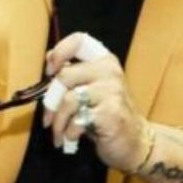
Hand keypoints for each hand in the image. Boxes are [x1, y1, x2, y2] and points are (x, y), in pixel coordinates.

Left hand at [42, 32, 150, 172]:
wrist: (134, 142)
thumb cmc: (107, 115)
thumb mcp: (91, 90)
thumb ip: (74, 73)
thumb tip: (50, 58)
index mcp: (104, 61)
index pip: (79, 40)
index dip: (60, 52)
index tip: (50, 71)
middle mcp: (109, 72)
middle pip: (65, 76)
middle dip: (50, 101)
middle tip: (48, 118)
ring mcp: (112, 91)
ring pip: (68, 100)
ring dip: (58, 122)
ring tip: (59, 133)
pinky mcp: (111, 113)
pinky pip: (77, 120)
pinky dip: (70, 132)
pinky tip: (72, 138)